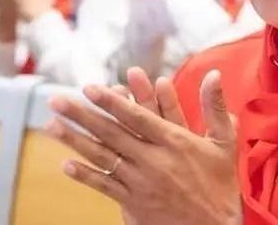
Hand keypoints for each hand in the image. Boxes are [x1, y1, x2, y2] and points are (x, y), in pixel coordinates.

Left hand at [46, 69, 240, 224]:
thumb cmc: (221, 183)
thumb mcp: (224, 141)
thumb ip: (215, 106)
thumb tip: (213, 74)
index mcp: (175, 141)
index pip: (136, 116)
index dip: (111, 101)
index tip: (90, 87)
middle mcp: (154, 160)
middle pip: (111, 133)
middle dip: (81, 115)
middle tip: (57, 100)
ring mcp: (141, 182)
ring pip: (102, 157)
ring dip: (74, 140)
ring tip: (52, 125)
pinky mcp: (134, 203)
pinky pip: (105, 186)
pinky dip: (85, 175)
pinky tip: (66, 164)